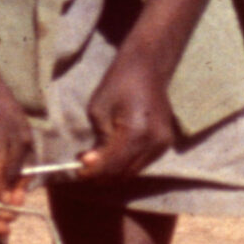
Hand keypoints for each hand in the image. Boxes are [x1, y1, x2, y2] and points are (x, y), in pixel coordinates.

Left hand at [77, 41, 177, 180]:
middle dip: (101, 174)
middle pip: (123, 173)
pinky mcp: (165, 144)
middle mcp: (154, 141)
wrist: (147, 68)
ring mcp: (163, 144)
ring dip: (113, 171)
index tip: (77, 171)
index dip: (93, 173)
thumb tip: (90, 165)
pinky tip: (112, 154)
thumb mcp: (98, 111)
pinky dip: (125, 164)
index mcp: (137, 131)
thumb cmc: (119, 84)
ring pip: (133, 172)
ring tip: (95, 159)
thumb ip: (97, 141)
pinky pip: (142, 163)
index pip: (112, 164)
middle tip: (83, 166)